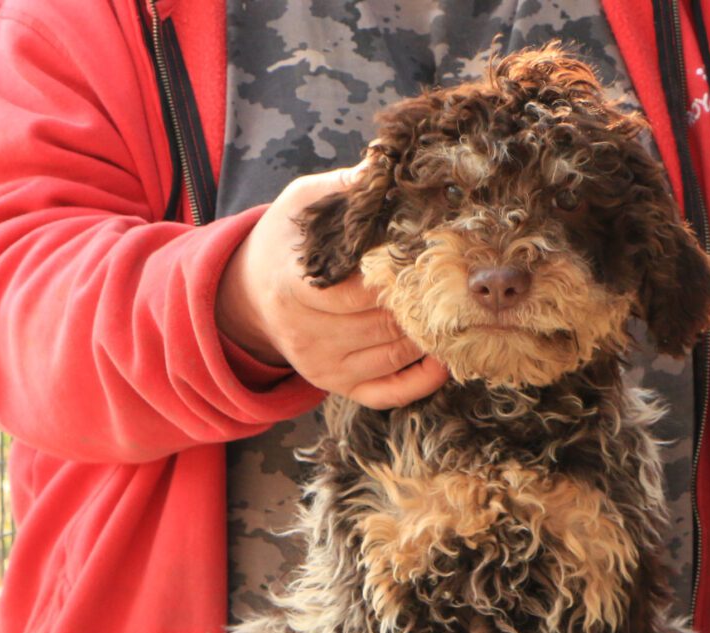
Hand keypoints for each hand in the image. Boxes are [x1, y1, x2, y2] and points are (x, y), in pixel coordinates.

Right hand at [215, 165, 448, 408]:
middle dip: (422, 302)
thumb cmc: (288, 242)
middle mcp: (306, 335)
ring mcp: (323, 367)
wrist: (252, 294)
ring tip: (455, 308)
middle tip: (458, 282)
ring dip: (429, 333)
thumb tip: (387, 162)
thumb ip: (347, 188)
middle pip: (384, 322)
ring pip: (395, 353)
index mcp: (294, 287)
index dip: (397, 274)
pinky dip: (422, 380)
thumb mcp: (305, 204)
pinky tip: (443, 357)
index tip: (429, 253)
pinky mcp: (339, 387)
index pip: (359, 290)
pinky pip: (389, 393)